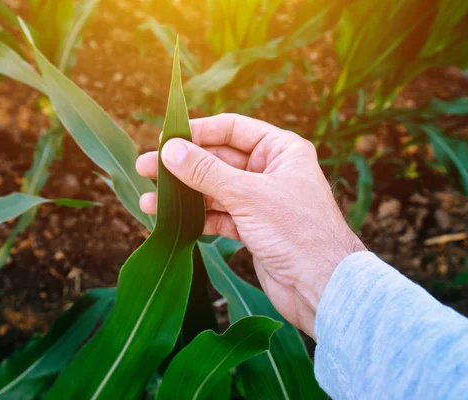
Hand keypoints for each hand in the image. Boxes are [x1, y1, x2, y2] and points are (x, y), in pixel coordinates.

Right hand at [136, 113, 365, 339]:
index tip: (165, 138)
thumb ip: (206, 172)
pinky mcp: (253, 228)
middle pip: (218, 160)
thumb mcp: (247, 195)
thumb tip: (169, 150)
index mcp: (280, 150)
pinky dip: (197, 217)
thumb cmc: (297, 232)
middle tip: (145, 168)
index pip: (232, 129)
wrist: (322, 287)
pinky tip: (171, 220)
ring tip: (148, 200)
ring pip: (214, 190)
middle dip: (182, 166)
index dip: (198, 132)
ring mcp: (260, 201)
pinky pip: (219, 215)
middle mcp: (270, 171)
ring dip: (183, 195)